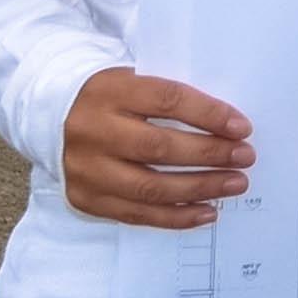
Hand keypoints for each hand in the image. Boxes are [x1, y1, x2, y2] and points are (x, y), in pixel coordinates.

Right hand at [60, 68, 253, 228]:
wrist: (53, 114)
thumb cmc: (111, 96)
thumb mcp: (133, 80)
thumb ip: (170, 98)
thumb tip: (228, 125)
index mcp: (110, 91)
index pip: (167, 100)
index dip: (208, 114)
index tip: (242, 127)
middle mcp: (93, 130)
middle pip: (159, 147)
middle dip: (209, 154)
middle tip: (245, 157)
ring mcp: (86, 168)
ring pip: (149, 187)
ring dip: (199, 188)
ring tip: (235, 184)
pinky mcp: (84, 198)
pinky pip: (135, 214)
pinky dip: (175, 216)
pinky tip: (206, 211)